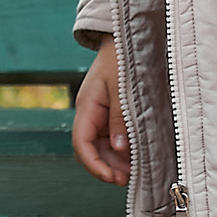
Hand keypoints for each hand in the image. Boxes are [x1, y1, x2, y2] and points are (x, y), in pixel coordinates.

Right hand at [72, 39, 129, 184]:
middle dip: (106, 167)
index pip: (81, 143)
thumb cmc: (123, 59)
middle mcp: (90, 113)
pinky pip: (113, 138)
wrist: (124, 38)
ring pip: (102, 147)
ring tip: (135, 171)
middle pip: (90, 150)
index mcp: (87, 106)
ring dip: (115, 161)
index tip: (111, 178)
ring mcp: (100, 114)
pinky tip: (135, 156)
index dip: (93, 164)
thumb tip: (119, 149)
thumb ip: (120, 119)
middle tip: (128, 179)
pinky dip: (122, 150)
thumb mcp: (123, 89)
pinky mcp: (112, 114)